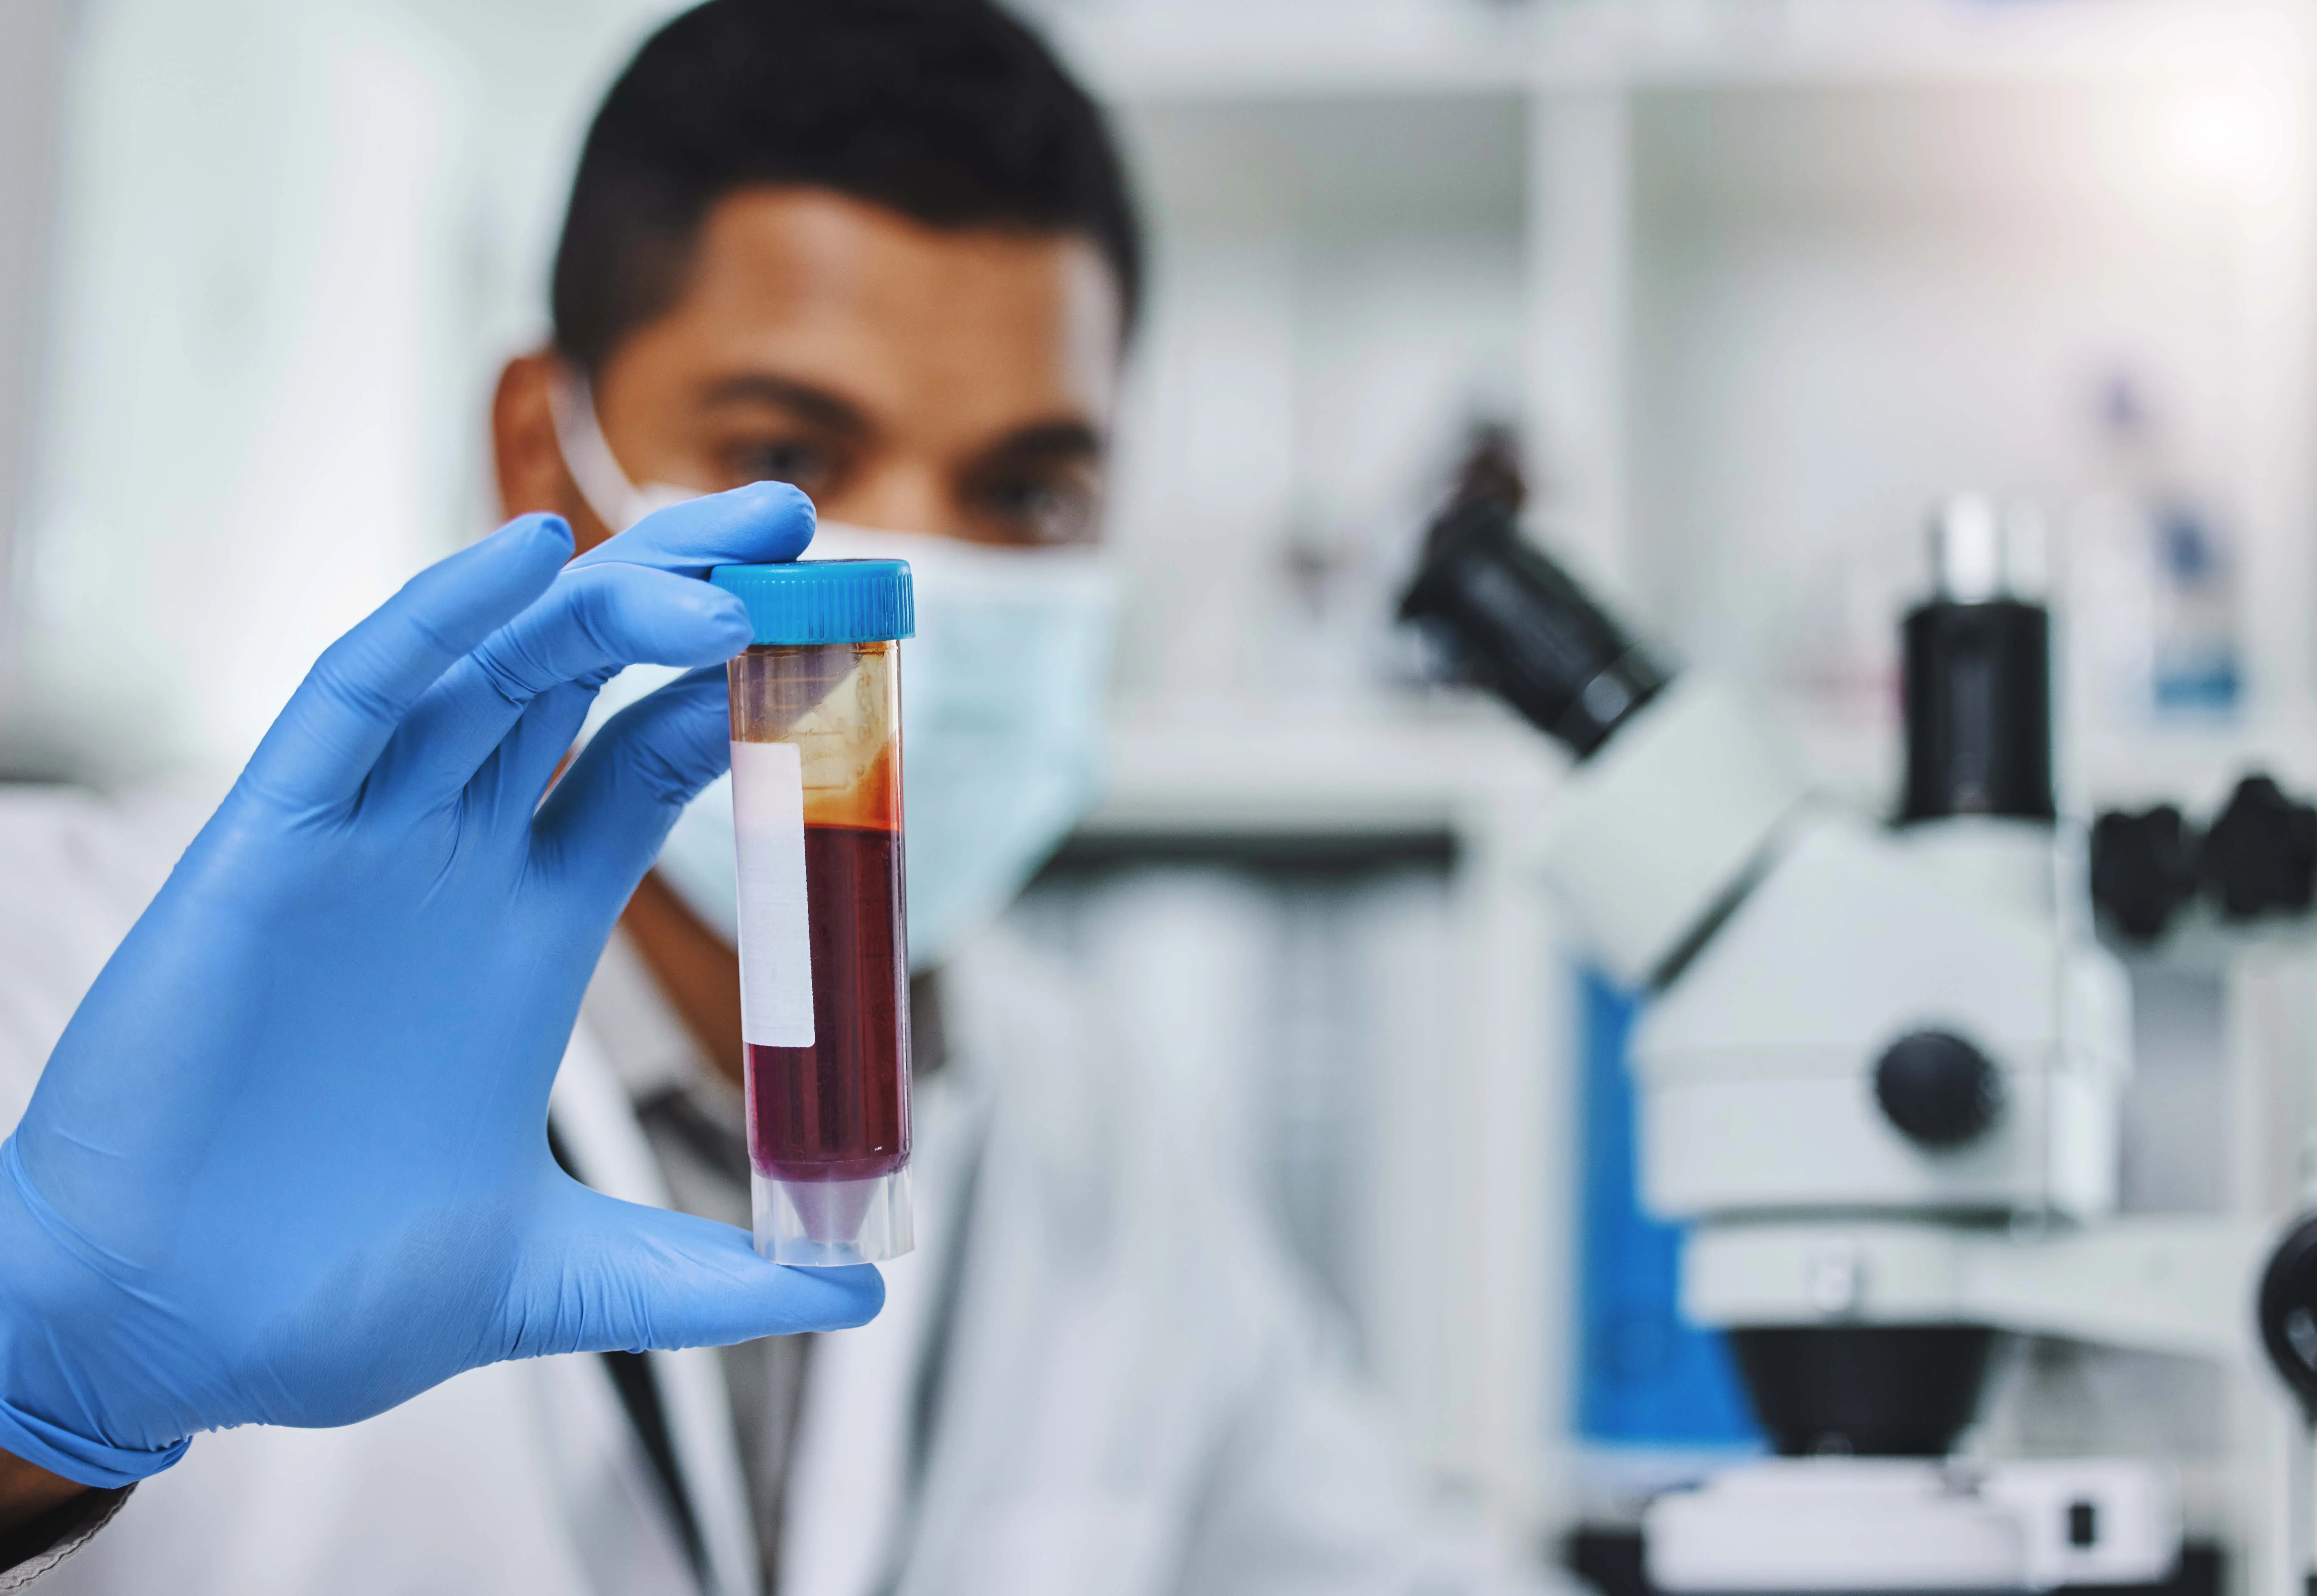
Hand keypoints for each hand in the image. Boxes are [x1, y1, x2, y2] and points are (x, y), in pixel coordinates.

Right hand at [0, 485, 879, 1488]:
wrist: (167, 1336)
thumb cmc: (329, 1298)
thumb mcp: (564, 1283)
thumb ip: (707, 1278)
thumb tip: (860, 1296)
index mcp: (527, 930)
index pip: (644, 767)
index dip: (730, 698)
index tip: (827, 644)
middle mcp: (454, 863)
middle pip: (584, 679)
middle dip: (682, 592)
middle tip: (792, 522)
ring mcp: (362, 843)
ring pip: (492, 666)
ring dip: (599, 593)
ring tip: (715, 554)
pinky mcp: (267, 848)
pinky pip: (354, 698)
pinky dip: (436, 623)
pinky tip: (524, 560)